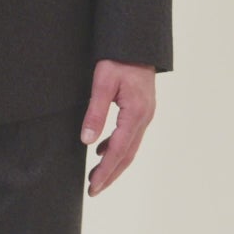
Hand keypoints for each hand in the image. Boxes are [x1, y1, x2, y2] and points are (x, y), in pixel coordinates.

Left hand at [80, 61, 155, 195]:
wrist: (137, 42)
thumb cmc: (118, 58)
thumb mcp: (102, 82)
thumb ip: (95, 112)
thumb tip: (87, 140)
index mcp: (135, 113)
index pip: (119, 150)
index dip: (106, 171)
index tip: (94, 187)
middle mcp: (144, 117)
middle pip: (128, 155)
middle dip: (110, 174)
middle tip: (94, 191)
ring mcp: (146, 114)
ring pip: (131, 147)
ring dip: (114, 164)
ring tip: (96, 176)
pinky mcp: (142, 110)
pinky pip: (130, 136)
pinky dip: (117, 148)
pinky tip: (102, 151)